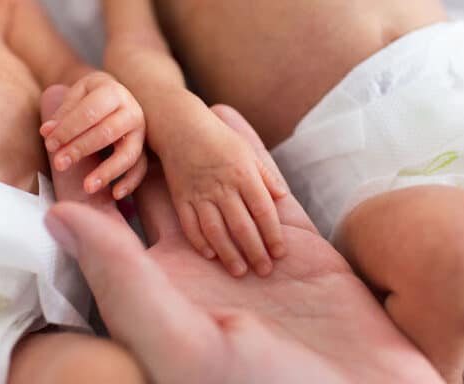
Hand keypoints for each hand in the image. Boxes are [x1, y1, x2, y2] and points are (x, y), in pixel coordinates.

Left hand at [40, 71, 146, 199]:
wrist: (114, 97)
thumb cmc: (91, 98)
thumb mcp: (76, 96)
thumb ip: (62, 114)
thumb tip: (47, 132)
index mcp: (112, 92)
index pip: (89, 112)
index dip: (68, 129)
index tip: (49, 144)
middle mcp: (131, 110)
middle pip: (106, 132)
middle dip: (80, 149)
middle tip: (59, 164)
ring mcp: (140, 132)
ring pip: (127, 154)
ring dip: (107, 171)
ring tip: (87, 187)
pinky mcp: (145, 149)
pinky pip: (141, 168)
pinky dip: (130, 182)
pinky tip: (115, 194)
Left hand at [45, 99, 442, 382]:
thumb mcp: (180, 340)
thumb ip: (120, 276)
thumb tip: (57, 214)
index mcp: (158, 294)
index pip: (106, 223)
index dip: (81, 176)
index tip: (59, 128)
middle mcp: (196, 270)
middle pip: (153, 193)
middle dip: (129, 145)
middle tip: (106, 94)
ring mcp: (246, 252)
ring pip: (208, 183)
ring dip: (185, 142)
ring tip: (159, 96)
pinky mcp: (296, 245)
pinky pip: (264, 186)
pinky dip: (246, 149)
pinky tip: (224, 115)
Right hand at [160, 108, 287, 276]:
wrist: (180, 126)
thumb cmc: (219, 138)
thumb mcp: (247, 150)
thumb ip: (266, 175)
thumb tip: (283, 197)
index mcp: (243, 174)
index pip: (263, 211)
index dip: (273, 235)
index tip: (280, 253)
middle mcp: (222, 186)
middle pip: (242, 226)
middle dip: (255, 251)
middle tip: (264, 271)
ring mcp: (199, 193)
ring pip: (216, 230)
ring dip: (229, 254)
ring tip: (240, 271)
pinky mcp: (180, 198)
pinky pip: (190, 225)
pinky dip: (200, 242)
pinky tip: (211, 256)